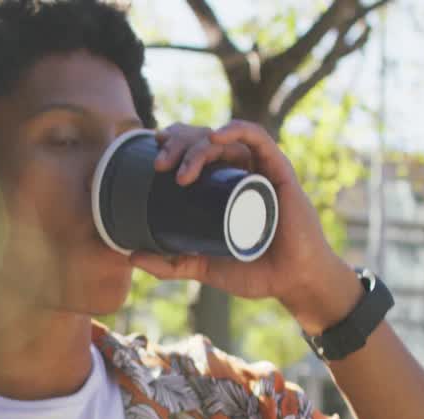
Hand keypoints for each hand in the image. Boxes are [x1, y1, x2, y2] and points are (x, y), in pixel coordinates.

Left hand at [137, 120, 362, 334]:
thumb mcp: (203, 267)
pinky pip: (259, 140)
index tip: (151, 154)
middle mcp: (240, 172)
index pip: (195, 151)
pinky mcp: (279, 172)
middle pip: (204, 141)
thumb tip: (131, 256)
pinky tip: (216, 138)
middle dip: (178, 144)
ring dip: (198, 145)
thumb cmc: (255, 271)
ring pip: (225, 140)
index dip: (173, 144)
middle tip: (159, 166)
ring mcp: (259, 170)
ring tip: (180, 169)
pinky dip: (237, 131)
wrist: (293, 283)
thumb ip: (171, 264)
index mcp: (223, 186)